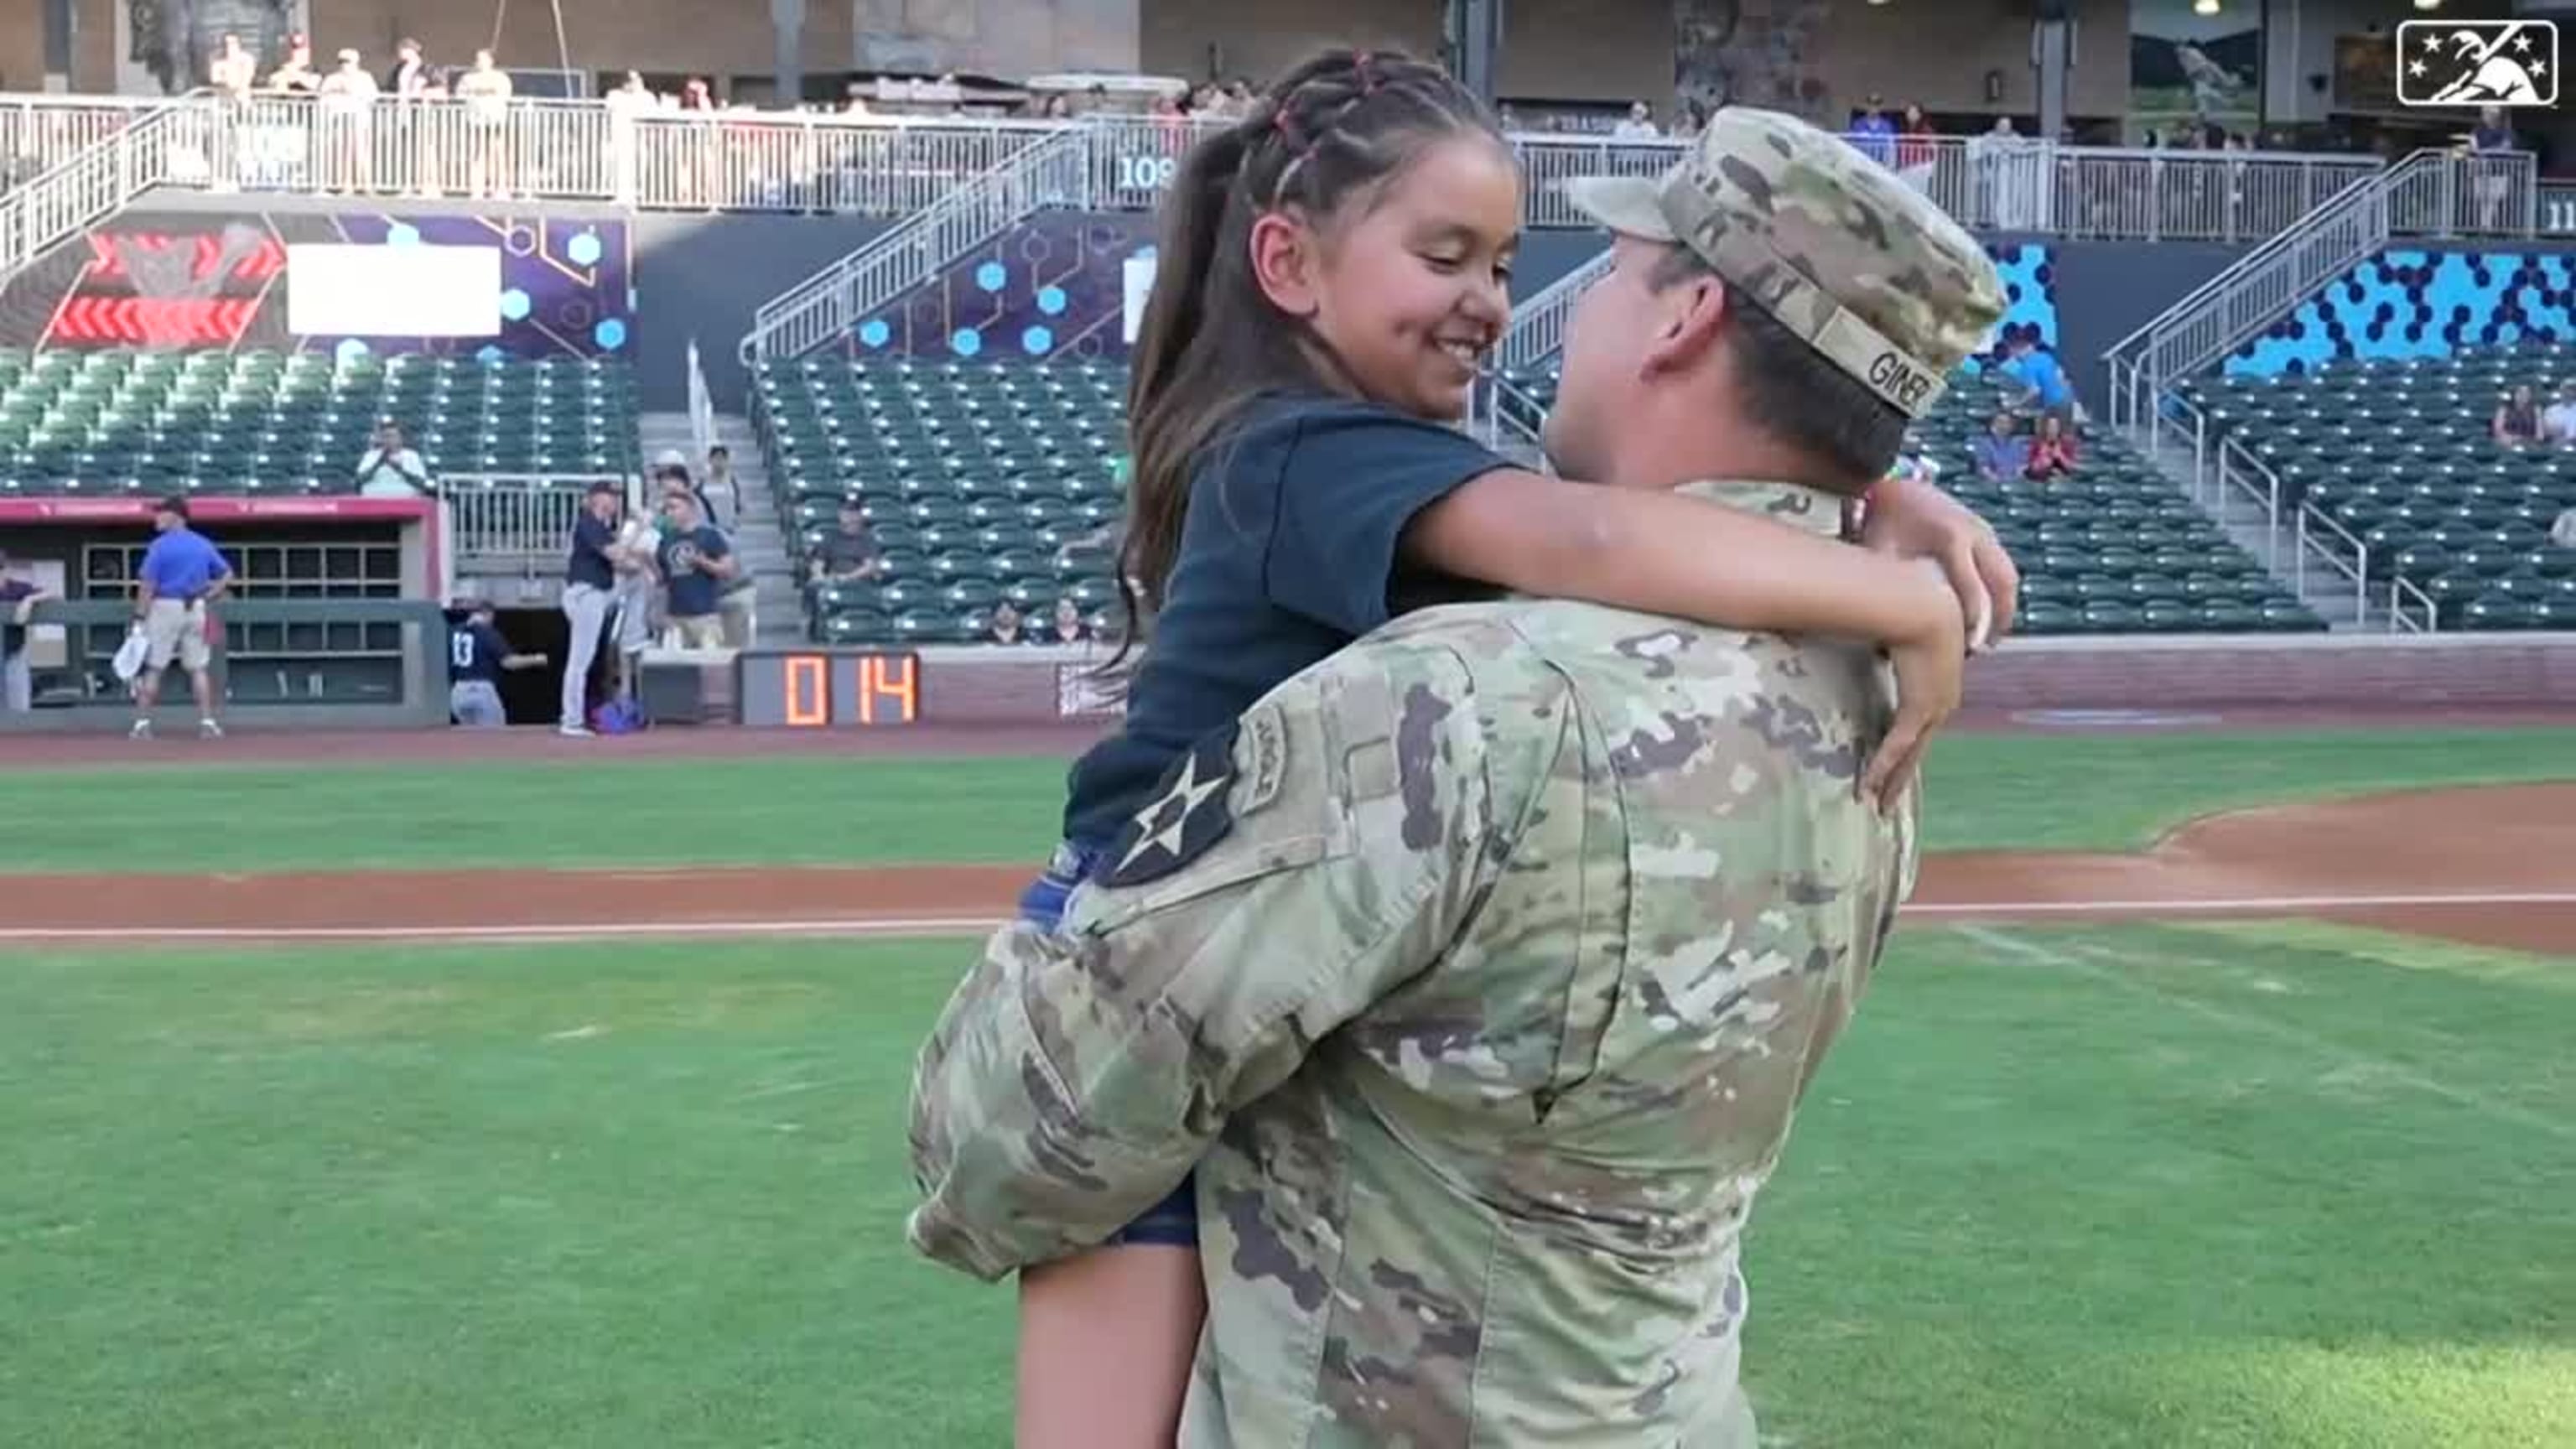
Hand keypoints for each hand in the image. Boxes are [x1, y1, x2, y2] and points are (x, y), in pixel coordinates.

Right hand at [1861, 561, 1967, 815]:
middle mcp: (1943, 701)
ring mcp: (1935, 707)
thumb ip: (1890, 639)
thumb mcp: (1903, 628)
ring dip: (1892, 781)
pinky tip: (1867, 786)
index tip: (1896, 764)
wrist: (1924, 604)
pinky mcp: (1920, 709)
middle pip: (1919, 748)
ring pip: (1911, 754)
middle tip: (1887, 800)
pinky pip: (1897, 745)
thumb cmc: (1913, 607)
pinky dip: (1882, 767)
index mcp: (1941, 683)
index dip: (1907, 748)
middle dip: (1902, 776)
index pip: (1922, 724)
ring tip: (1879, 804)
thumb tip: (1873, 633)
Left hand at [1862, 475, 2019, 651]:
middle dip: (1998, 619)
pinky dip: (2000, 592)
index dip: (1975, 621)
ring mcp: (1985, 531)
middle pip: (2002, 583)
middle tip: (1982, 647)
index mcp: (1951, 539)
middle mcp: (1975, 534)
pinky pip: (2003, 566)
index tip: (1971, 647)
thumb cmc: (1885, 522)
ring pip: (2008, 576)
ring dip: (2004, 608)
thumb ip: (1893, 584)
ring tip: (1989, 637)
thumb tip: (1893, 622)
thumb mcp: (1882, 552)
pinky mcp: (1986, 532)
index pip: (1973, 588)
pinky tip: (1988, 614)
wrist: (1897, 487)